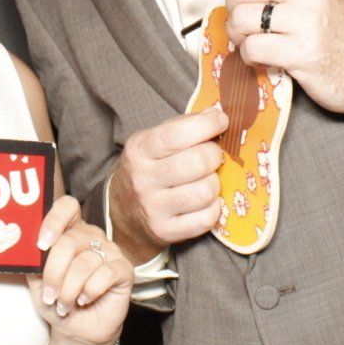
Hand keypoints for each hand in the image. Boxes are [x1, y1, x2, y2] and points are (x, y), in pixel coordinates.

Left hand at [30, 196, 130, 344]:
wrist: (77, 330)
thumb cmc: (57, 301)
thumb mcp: (36, 282)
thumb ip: (32, 262)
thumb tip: (23, 249)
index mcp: (70, 231)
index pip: (67, 207)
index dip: (54, 220)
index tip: (41, 244)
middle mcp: (91, 236)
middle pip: (69, 241)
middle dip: (54, 273)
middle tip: (49, 294)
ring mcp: (110, 251)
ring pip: (84, 263)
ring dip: (69, 289)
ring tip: (64, 304)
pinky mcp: (124, 269)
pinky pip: (105, 274)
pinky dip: (89, 291)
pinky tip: (83, 300)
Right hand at [110, 105, 228, 253]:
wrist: (121, 212)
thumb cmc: (148, 169)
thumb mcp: (154, 142)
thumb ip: (184, 125)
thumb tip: (217, 113)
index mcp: (139, 150)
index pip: (177, 134)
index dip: (207, 125)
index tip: (221, 122)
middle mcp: (143, 179)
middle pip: (197, 163)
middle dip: (215, 155)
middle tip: (214, 156)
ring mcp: (153, 208)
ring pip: (205, 192)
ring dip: (214, 184)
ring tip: (207, 180)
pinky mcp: (165, 231)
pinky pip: (205, 219)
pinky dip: (213, 209)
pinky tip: (205, 202)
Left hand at [226, 0, 343, 125]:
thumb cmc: (341, 34)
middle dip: (233, 7)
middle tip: (243, 22)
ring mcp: (308, 21)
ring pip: (242, 17)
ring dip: (238, 34)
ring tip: (250, 41)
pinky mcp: (302, 53)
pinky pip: (253, 48)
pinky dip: (249, 56)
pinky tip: (262, 58)